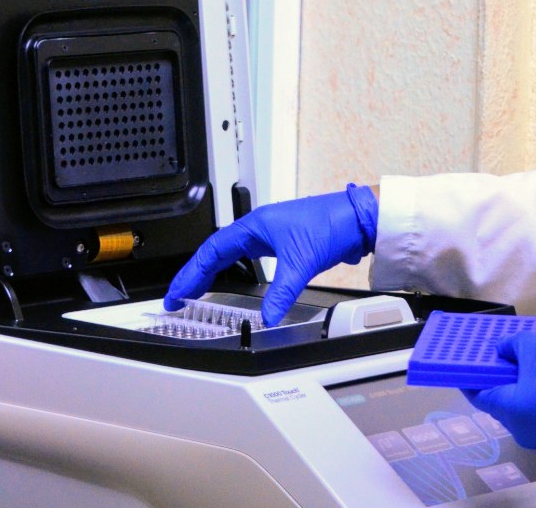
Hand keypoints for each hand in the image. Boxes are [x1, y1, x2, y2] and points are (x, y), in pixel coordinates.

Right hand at [164, 185, 377, 326]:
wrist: (358, 218)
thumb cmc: (330, 223)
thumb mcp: (301, 261)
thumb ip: (282, 292)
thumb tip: (268, 316)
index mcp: (255, 226)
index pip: (212, 251)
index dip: (191, 273)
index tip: (177, 292)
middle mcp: (260, 228)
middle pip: (218, 252)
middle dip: (196, 274)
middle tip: (180, 296)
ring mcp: (272, 236)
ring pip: (234, 254)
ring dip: (215, 272)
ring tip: (201, 289)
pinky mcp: (286, 244)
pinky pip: (252, 259)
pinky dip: (238, 271)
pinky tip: (240, 282)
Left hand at [463, 331, 535, 452]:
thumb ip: (514, 345)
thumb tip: (503, 349)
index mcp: (508, 410)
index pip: (477, 393)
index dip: (471, 373)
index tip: (470, 355)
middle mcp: (518, 428)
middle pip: (499, 396)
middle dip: (500, 372)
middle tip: (503, 347)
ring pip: (520, 401)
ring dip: (521, 378)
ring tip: (528, 353)